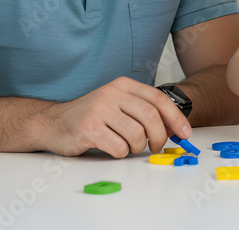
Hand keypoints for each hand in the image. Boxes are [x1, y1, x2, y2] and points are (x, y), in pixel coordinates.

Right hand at [43, 77, 190, 157]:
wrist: (52, 123)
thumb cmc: (90, 117)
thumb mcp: (117, 105)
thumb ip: (141, 111)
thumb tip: (173, 128)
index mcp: (123, 85)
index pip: (159, 99)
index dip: (176, 118)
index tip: (185, 133)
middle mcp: (112, 93)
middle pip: (151, 116)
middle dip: (160, 137)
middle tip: (156, 147)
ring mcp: (99, 110)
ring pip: (137, 134)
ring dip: (137, 147)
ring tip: (128, 147)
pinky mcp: (89, 128)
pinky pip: (118, 147)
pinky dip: (120, 153)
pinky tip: (112, 149)